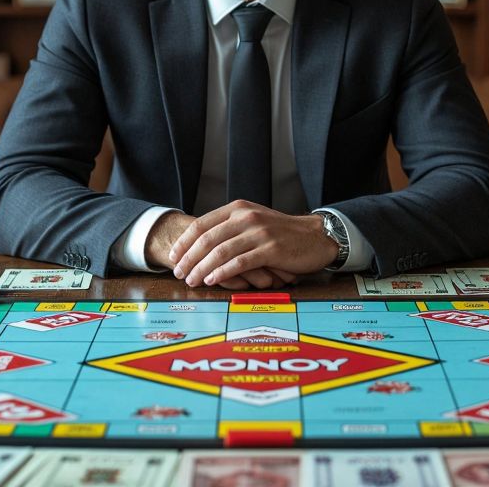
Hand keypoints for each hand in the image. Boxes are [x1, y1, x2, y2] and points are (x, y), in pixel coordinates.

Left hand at [145, 210, 298, 289]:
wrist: (315, 236)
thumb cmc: (282, 233)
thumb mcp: (254, 220)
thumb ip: (230, 227)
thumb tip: (200, 244)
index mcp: (238, 208)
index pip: (202, 224)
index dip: (184, 242)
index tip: (174, 256)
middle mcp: (246, 217)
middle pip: (207, 239)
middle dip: (188, 258)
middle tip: (179, 273)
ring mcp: (259, 232)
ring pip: (220, 252)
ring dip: (201, 268)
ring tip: (191, 280)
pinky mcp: (270, 249)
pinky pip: (240, 262)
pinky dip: (222, 273)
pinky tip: (212, 280)